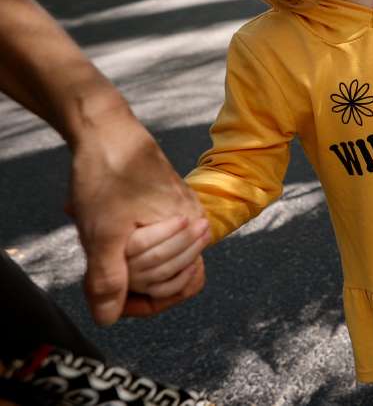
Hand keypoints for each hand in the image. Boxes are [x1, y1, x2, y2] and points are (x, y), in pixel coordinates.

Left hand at [68, 103, 207, 323]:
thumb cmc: (109, 175)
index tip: (109, 295)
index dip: (141, 300)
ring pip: (162, 261)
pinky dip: (132, 247)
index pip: (177, 288)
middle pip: (169, 278)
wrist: (107, 131)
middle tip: (102, 257)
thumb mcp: (102, 232)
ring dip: (130, 261)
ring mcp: (183, 214)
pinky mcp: (168, 207)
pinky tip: (109, 234)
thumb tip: (108, 318)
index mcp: (190, 229)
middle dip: (132, 278)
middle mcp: (194, 223)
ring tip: (104, 242)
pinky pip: (157, 242)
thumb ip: (108, 279)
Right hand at [127, 216, 209, 296]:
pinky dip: (183, 278)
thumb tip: (179, 213)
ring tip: (205, 237)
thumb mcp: (141, 216)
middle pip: (158, 255)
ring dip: (190, 253)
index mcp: (119, 246)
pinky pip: (166, 289)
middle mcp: (125, 266)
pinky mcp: (148, 290)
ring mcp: (137, 281)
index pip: (141, 241)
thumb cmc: (145, 227)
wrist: (135, 246)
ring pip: (164, 271)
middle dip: (185, 238)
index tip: (184, 218)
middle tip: (203, 224)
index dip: (165, 230)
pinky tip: (195, 263)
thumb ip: (152, 213)